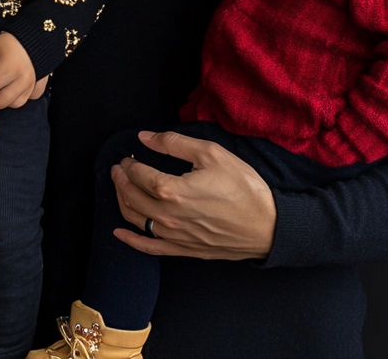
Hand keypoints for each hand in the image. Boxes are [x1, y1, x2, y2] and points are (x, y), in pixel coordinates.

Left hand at [0, 31, 39, 111]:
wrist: (34, 40)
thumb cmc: (9, 42)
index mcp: (10, 67)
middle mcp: (22, 79)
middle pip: (0, 100)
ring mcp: (31, 86)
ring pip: (12, 103)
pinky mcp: (35, 88)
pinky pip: (21, 100)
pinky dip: (10, 101)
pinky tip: (1, 96)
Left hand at [110, 130, 275, 259]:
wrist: (267, 226)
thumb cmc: (242, 187)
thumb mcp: (211, 153)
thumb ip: (174, 143)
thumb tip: (145, 137)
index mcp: (173, 190)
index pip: (139, 175)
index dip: (129, 165)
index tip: (128, 157)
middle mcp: (169, 216)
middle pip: (132, 196)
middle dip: (121, 180)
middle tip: (119, 168)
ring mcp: (175, 236)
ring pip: (136, 220)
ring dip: (122, 201)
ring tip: (120, 188)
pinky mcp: (184, 250)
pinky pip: (150, 247)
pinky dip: (131, 241)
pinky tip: (119, 233)